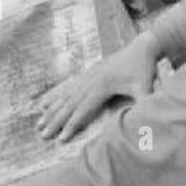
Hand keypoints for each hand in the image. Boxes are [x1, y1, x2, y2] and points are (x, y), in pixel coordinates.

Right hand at [37, 32, 160, 142]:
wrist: (142, 46)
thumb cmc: (145, 68)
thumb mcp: (147, 87)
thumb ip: (144, 103)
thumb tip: (144, 121)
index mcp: (103, 85)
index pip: (83, 110)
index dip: (71, 125)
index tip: (60, 139)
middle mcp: (91, 80)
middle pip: (70, 104)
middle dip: (56, 121)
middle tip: (43, 135)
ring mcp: (88, 76)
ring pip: (65, 96)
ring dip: (51, 111)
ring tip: (39, 124)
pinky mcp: (88, 73)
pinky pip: (67, 88)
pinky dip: (55, 97)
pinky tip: (44, 104)